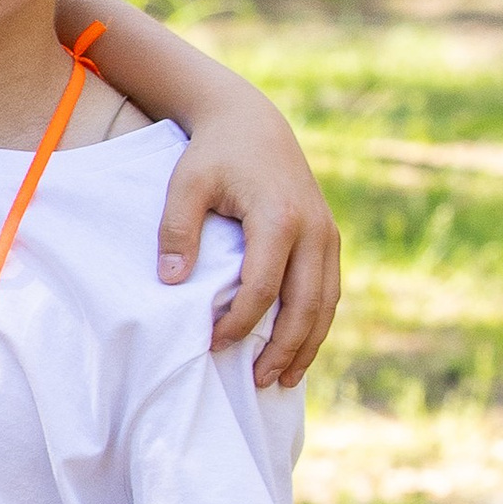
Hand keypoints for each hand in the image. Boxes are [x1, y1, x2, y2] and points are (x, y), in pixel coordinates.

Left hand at [153, 100, 338, 389]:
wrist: (252, 123)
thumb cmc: (214, 155)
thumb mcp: (186, 184)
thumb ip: (177, 230)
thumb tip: (171, 282)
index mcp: (278, 217)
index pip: (263, 287)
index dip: (240, 322)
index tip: (214, 344)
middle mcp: (313, 228)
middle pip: (304, 304)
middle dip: (282, 348)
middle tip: (257, 381)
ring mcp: (327, 233)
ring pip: (326, 302)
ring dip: (307, 344)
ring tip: (283, 379)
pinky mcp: (330, 237)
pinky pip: (330, 289)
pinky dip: (318, 323)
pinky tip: (299, 348)